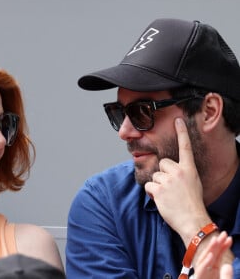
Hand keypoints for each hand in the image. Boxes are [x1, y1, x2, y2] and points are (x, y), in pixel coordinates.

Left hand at [145, 118, 210, 243]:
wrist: (192, 220)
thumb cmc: (192, 203)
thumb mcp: (192, 183)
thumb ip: (182, 173)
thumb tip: (168, 169)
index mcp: (189, 169)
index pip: (185, 147)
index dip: (181, 132)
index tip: (178, 120)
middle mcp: (179, 172)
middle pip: (162, 162)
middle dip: (163, 173)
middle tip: (170, 186)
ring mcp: (168, 180)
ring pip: (154, 175)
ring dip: (157, 185)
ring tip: (167, 195)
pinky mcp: (158, 189)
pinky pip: (148, 185)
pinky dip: (151, 192)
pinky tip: (161, 199)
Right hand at [194, 231, 232, 278]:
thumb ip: (227, 275)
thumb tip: (228, 265)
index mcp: (213, 270)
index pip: (219, 256)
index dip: (224, 246)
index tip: (229, 238)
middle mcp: (207, 269)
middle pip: (212, 254)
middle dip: (217, 243)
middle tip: (223, 233)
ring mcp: (203, 273)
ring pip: (206, 259)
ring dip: (210, 249)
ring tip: (216, 240)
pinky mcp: (199, 277)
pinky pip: (202, 269)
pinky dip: (206, 262)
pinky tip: (210, 255)